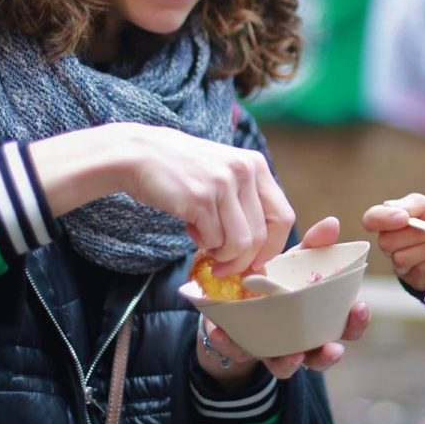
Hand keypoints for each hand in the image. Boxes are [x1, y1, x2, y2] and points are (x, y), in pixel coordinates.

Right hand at [29, 124, 293, 276]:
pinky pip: (213, 239)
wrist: (141, 155)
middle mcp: (244, 171)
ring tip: (205, 242)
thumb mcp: (225, 175)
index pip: (283, 216)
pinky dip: (201, 242)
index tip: (256, 261)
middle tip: (225, 268)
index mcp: (256, 166)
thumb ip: (245, 204)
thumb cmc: (184, 172)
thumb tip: (260, 254)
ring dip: (222, 254)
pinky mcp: (200, 198)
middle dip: (243, 261)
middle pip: (261, 236)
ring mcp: (223, 184)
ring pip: (239, 243)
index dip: (272, 247)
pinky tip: (190, 226)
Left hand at [194, 216, 371, 382]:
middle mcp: (301, 343)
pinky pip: (236, 352)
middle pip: (321, 357)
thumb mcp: (295, 261)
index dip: (357, 322)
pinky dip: (230, 344)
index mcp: (321, 321)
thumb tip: (332, 224)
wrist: (236, 297)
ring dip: (289, 363)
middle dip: (329, 355)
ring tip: (292, 355)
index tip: (360, 307)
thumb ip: (314, 244)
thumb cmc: (279, 281)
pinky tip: (223, 332)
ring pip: (284, 367)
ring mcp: (272, 350)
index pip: (347, 328)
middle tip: (332, 348)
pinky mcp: (240, 350)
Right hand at [362, 194, 424, 292]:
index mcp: (394, 222)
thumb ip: (414, 205)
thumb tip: (394, 210)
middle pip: (386, 243)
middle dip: (416, 234)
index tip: (404, 217)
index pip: (372, 219)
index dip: (382, 219)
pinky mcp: (419, 281)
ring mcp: (405, 265)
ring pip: (402, 258)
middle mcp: (394, 245)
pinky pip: (422, 270)